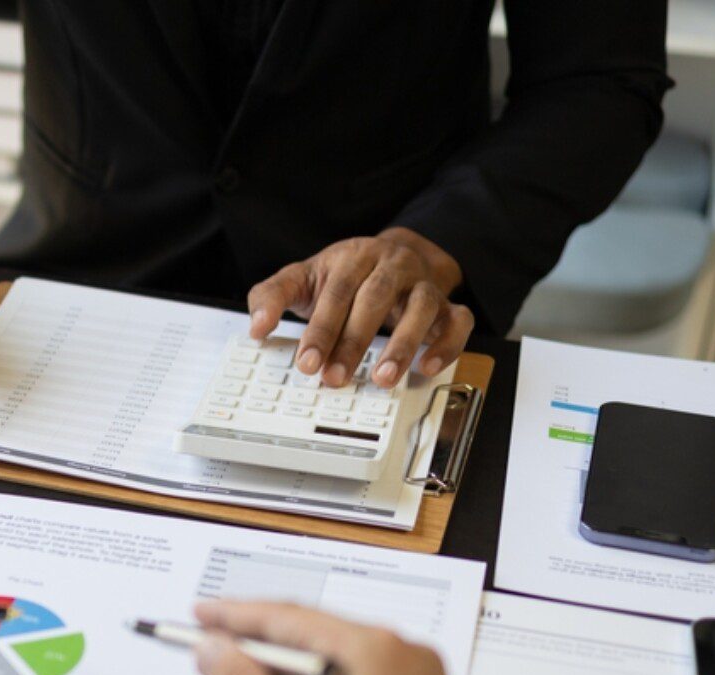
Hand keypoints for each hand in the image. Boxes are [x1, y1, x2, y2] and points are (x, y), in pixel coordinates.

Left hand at [247, 228, 473, 389]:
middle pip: (374, 299)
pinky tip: (427, 366)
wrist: (394, 256)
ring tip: (382, 378)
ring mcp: (423, 285)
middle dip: (353, 342)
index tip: (307, 363)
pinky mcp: (447, 305)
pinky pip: (458, 322)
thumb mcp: (302, 279)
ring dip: (402, 345)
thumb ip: (272, 297)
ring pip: (421, 309)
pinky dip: (447, 344)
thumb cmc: (344, 276)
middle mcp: (392, 266)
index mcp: (354, 258)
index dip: (321, 330)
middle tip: (335, 378)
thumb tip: (256, 327)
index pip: (336, 293)